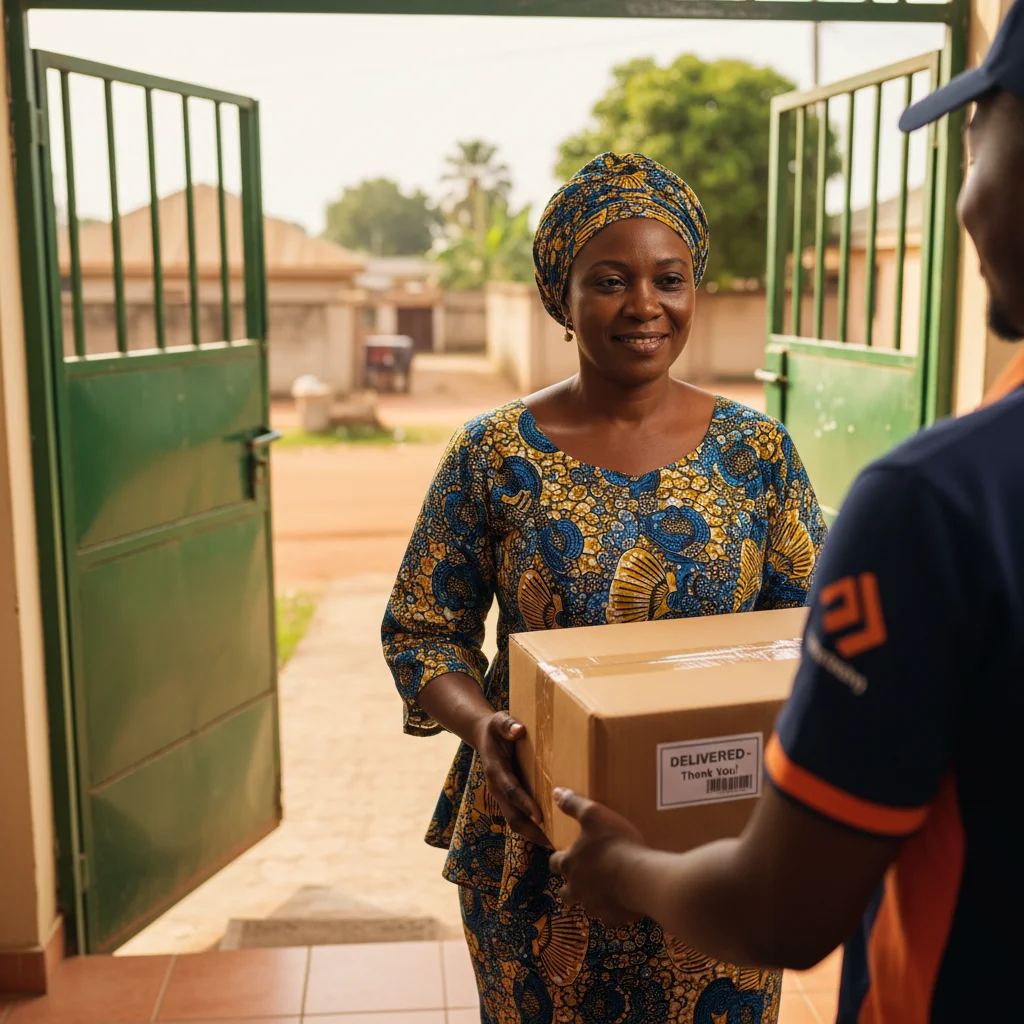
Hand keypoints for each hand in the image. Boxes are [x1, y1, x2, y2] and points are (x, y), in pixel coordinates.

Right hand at [473, 711, 550, 847]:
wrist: (483, 736)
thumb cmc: (496, 728)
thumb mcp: (499, 720)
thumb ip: (507, 724)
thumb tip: (518, 729)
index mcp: (496, 771)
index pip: (511, 791)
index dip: (525, 804)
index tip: (540, 816)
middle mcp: (497, 788)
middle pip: (513, 817)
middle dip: (532, 831)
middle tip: (553, 842)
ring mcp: (502, 796)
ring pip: (516, 822)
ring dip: (534, 835)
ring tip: (557, 844)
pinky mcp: (509, 799)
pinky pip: (519, 818)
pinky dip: (534, 829)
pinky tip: (552, 834)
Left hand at [549, 788, 646, 926]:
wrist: (641, 877)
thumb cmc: (615, 843)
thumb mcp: (594, 814)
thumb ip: (574, 804)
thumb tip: (556, 792)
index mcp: (571, 863)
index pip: (555, 863)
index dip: (560, 859)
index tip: (567, 855)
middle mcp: (577, 888)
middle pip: (565, 892)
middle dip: (571, 885)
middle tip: (585, 876)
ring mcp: (594, 906)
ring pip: (587, 906)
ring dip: (593, 898)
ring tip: (607, 888)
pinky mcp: (613, 918)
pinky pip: (609, 918)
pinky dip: (614, 911)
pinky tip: (625, 902)